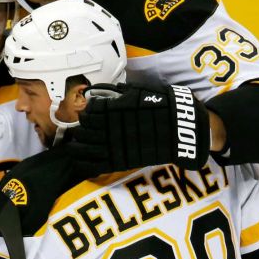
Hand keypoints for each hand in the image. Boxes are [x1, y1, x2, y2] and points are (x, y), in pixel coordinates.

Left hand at [67, 82, 210, 174]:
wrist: (182, 129)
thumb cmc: (163, 108)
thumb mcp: (141, 93)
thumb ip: (120, 94)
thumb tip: (102, 92)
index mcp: (115, 109)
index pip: (90, 111)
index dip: (87, 113)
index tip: (90, 115)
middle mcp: (111, 128)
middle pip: (82, 129)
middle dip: (79, 129)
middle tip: (82, 130)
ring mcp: (114, 146)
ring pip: (82, 148)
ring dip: (76, 147)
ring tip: (77, 146)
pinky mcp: (119, 162)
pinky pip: (93, 167)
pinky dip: (83, 165)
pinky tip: (81, 162)